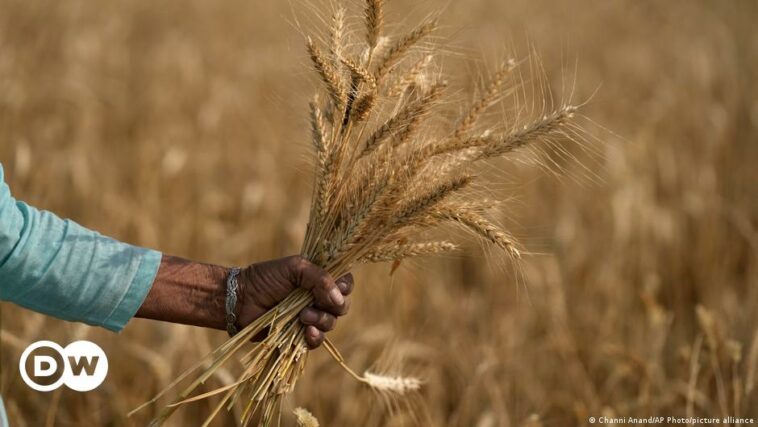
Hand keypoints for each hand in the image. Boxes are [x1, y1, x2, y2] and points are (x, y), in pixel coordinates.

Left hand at [136, 255, 352, 349]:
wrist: (241, 299)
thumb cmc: (266, 278)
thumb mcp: (295, 268)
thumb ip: (320, 278)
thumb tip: (340, 299)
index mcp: (319, 279)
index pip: (346, 283)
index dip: (345, 287)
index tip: (338, 288)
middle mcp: (318, 298)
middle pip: (342, 306)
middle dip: (333, 307)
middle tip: (313, 304)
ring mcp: (310, 318)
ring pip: (331, 324)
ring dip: (322, 321)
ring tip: (303, 317)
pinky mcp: (299, 336)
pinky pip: (317, 341)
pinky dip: (315, 338)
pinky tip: (306, 333)